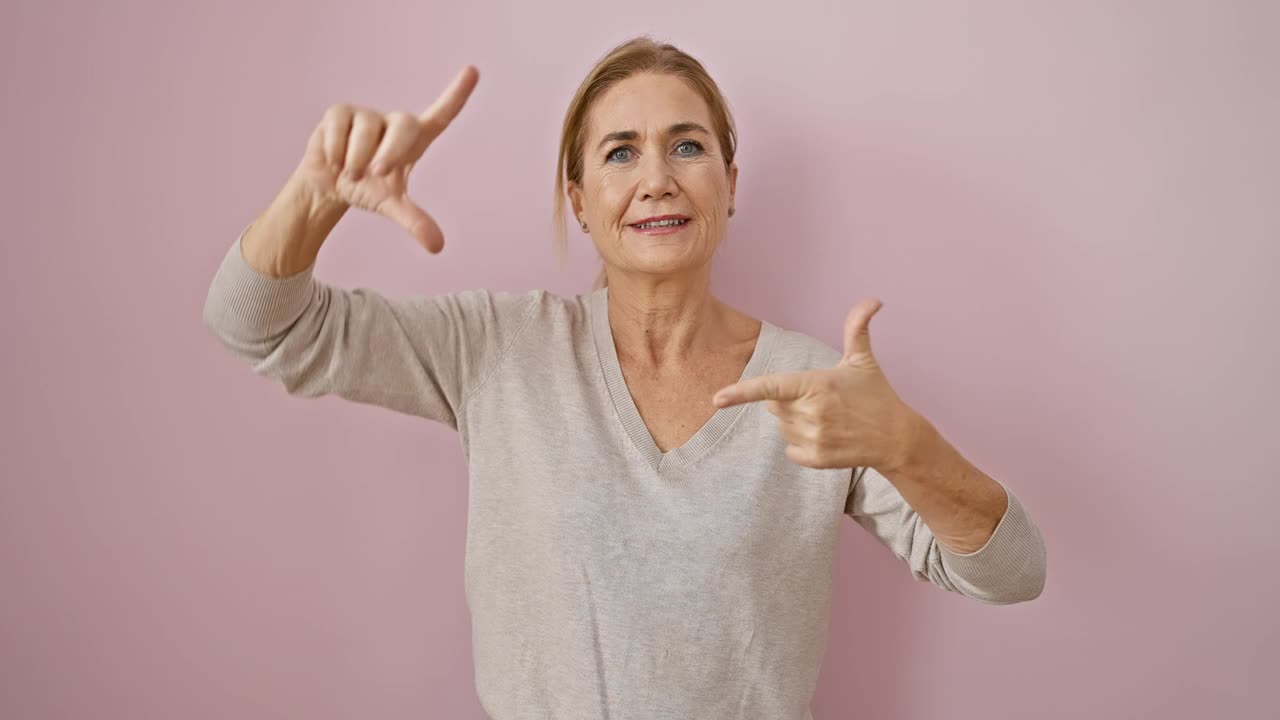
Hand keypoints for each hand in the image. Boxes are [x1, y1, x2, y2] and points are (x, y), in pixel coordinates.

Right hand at [289, 65, 479, 252]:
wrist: (330, 186)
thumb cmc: (369, 189)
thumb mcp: (392, 206)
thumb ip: (415, 221)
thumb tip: (437, 246)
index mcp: (415, 141)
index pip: (441, 114)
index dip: (457, 93)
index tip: (473, 71)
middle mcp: (394, 123)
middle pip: (404, 125)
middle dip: (390, 153)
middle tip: (376, 174)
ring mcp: (368, 115)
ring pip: (366, 130)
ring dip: (356, 159)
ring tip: (350, 170)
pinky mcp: (341, 112)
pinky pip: (340, 125)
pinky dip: (335, 150)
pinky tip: (333, 160)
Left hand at [712, 299, 922, 469]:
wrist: (898, 438)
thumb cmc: (876, 395)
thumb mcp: (863, 360)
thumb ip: (857, 328)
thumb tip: (873, 300)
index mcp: (816, 384)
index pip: (771, 388)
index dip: (741, 393)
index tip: (717, 399)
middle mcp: (812, 412)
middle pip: (773, 406)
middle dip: (788, 401)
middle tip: (819, 399)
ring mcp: (814, 438)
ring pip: (781, 428)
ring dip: (795, 422)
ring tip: (827, 419)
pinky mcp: (816, 459)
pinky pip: (789, 449)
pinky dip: (800, 444)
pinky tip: (826, 437)